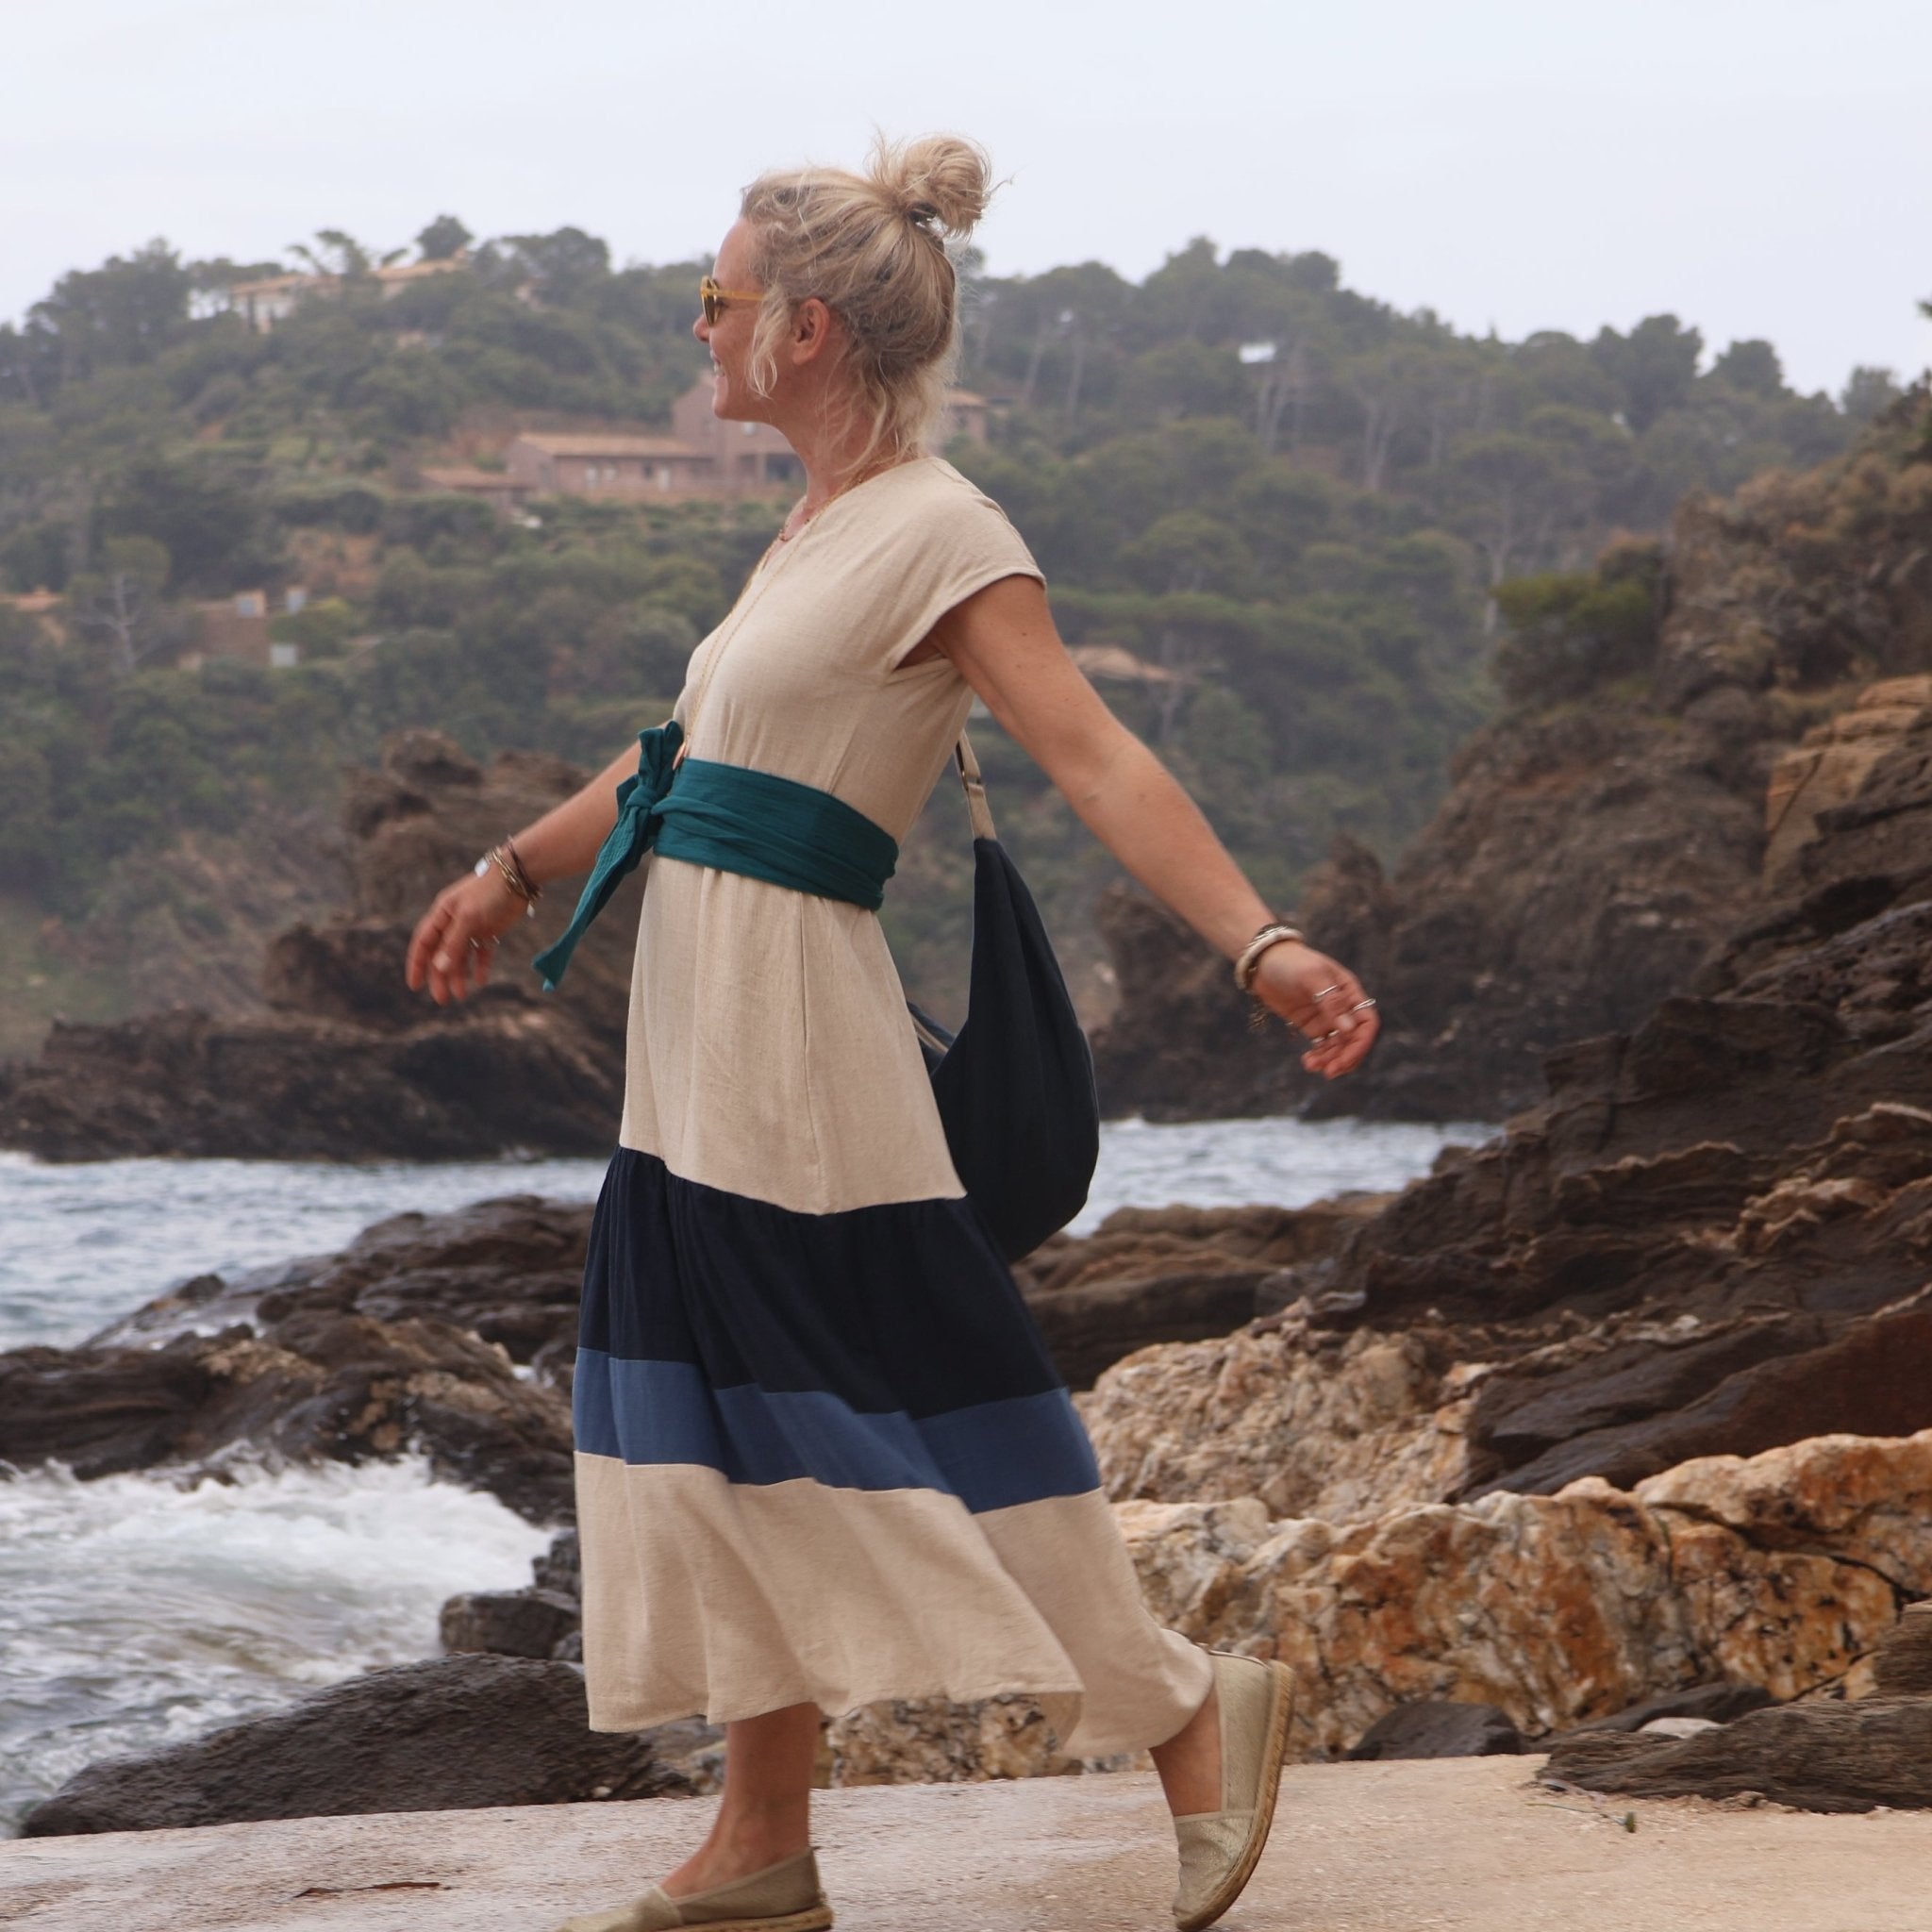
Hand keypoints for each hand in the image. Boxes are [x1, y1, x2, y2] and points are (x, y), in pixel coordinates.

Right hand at [405, 868, 525, 1005]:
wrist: (518, 878)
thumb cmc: (488, 892)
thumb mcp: (468, 918)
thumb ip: (454, 943)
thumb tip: (439, 968)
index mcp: (441, 915)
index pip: (423, 943)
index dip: (417, 964)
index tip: (414, 985)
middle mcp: (454, 922)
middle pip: (442, 954)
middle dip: (440, 978)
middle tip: (442, 1000)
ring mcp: (472, 927)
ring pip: (461, 957)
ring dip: (459, 976)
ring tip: (462, 995)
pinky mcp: (490, 930)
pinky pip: (482, 953)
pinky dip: (480, 967)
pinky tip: (481, 981)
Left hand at [1249, 941, 1378, 1079]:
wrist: (1263, 961)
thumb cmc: (1291, 962)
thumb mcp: (1311, 976)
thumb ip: (1330, 1001)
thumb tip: (1348, 1029)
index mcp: (1350, 992)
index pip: (1366, 1022)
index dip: (1360, 1043)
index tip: (1345, 1060)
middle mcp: (1343, 1007)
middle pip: (1354, 1039)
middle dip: (1345, 1057)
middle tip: (1329, 1072)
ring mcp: (1327, 1017)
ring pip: (1338, 1046)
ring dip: (1330, 1060)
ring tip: (1311, 1066)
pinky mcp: (1311, 1025)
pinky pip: (1322, 1047)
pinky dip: (1319, 1057)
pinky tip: (1308, 1062)